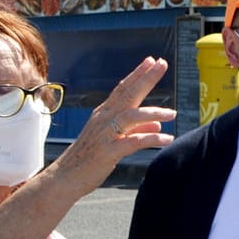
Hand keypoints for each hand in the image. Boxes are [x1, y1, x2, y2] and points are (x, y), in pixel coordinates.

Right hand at [49, 58, 176, 193]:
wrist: (65, 178)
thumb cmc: (89, 158)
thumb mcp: (114, 140)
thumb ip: (136, 130)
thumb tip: (158, 124)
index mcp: (104, 114)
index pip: (122, 89)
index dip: (137, 74)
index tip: (152, 60)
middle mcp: (104, 119)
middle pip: (127, 94)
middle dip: (146, 79)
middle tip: (162, 64)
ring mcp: (104, 134)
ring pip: (131, 116)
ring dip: (153, 112)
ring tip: (173, 114)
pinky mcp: (107, 152)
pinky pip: (132, 142)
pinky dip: (150, 139)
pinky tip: (167, 139)